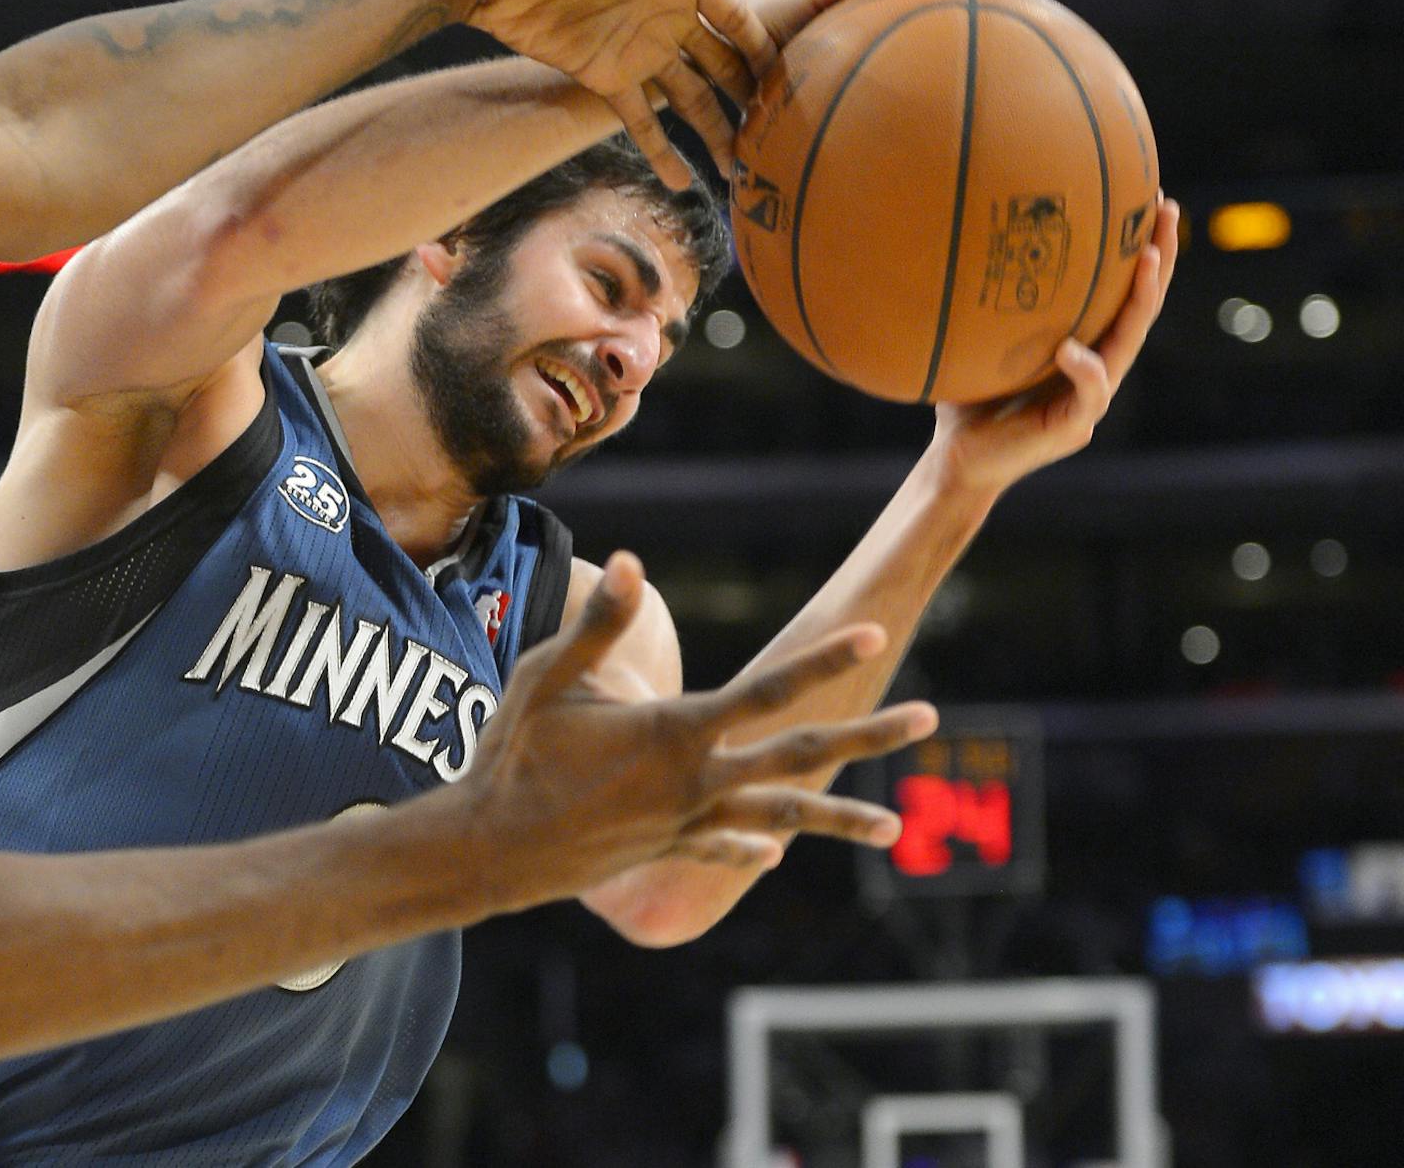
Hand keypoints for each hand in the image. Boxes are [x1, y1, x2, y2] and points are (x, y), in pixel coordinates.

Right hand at [461, 552, 936, 915]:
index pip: (768, 689)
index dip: (822, 659)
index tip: (873, 636)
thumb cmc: (513, 752)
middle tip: (930, 719)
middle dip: (867, 737)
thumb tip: (629, 562)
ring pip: (782, 821)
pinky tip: (778, 856)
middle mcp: (697, 782)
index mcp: (677, 732)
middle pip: (800, 757)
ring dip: (840, 819)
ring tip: (897, 828)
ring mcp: (687, 824)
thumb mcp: (549, 676)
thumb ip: (598, 623)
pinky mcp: (667, 852)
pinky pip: (725, 850)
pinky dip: (754, 851)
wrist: (488, 850)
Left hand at [465, 0, 776, 189]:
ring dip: (715, 133)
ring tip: (743, 174)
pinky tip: (687, 184)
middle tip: (786, 137)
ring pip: (690, 98)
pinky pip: (642, 120)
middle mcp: (666, 13)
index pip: (737, 14)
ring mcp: (639, 48)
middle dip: (752, 100)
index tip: (798, 76)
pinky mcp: (605, 76)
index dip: (765, 45)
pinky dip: (662, 150)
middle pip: (722, 63)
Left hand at [931, 196, 1180, 496]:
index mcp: (1081, 344)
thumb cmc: (966, 398)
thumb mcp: (976, 341)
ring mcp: (1089, 399)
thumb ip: (982, 301)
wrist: (958, 461)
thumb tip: (957, 235)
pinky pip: (1088, 394)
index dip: (1137, 248)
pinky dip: (1084, 370)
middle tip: (1168, 209)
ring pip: (1128, 345)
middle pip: (1140, 307)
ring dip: (1142, 301)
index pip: (1119, 290)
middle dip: (1159, 258)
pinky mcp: (1072, 428)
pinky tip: (1071, 349)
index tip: (1147, 197)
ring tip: (1147, 259)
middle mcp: (1095, 367)